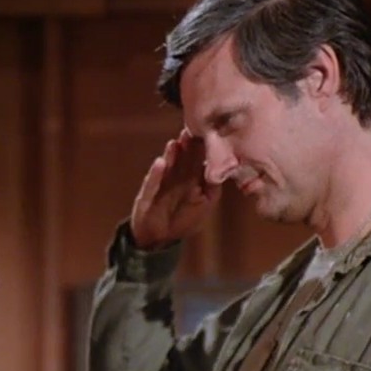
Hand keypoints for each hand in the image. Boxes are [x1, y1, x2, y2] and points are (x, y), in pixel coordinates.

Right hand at [130, 128, 221, 249]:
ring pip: (168, 168)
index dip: (202, 150)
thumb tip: (223, 170)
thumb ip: (213, 189)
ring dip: (172, 156)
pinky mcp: (147, 195)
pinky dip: (155, 174)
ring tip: (176, 143)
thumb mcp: (204, 205)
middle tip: (191, 132)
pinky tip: (159, 163)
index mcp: (190, 180)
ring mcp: (161, 185)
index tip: (208, 136)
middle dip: (187, 148)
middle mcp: (176, 179)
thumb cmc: (183, 221)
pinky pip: (151, 184)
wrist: (158, 238)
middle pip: (182, 161)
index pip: (197, 162)